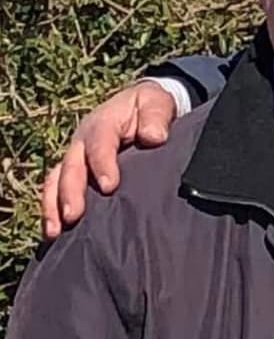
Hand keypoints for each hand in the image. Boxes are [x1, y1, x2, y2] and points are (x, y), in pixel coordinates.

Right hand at [40, 82, 177, 238]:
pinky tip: (53, 235)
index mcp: (103, 123)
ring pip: (56, 181)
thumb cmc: (149, 108)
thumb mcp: (157, 103)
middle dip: (70, 191)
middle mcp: (82, 142)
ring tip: (55, 232)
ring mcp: (75, 160)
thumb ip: (156, 116)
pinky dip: (52, 212)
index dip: (102, 162)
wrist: (140, 109)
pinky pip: (56, 193)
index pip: (99, 141)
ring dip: (53, 206)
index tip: (109, 186)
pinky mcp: (74, 175)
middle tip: (73, 215)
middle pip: (71, 166)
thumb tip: (154, 136)